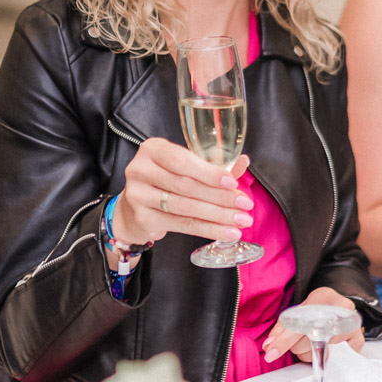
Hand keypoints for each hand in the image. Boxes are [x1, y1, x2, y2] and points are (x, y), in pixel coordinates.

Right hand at [111, 138, 254, 257]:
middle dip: (220, 197)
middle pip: (186, 185)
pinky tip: (226, 232)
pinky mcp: (143, 218)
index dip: (209, 173)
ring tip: (240, 220)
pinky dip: (208, 229)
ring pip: (185, 207)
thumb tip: (243, 161)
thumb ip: (213, 164)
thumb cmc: (166, 180)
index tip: (233, 183)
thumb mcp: (186, 166)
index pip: (182, 161)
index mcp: (153, 149)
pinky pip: (182, 225)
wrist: (136, 207)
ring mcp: (138, 195)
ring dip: (218, 215)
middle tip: (245, 204)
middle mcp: (141, 169)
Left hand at [261, 287, 364, 362]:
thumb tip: (269, 347)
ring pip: (320, 353)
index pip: (301, 322)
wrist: (338, 306)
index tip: (271, 352)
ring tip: (312, 340)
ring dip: (309, 353)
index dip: (284, 340)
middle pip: (310, 341)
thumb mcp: (298, 311)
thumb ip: (282, 328)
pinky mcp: (357, 341)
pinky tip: (324, 346)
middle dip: (298, 346)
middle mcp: (343, 310)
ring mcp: (353, 326)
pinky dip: (323, 356)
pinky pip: (332, 358)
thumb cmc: (317, 309)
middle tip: (300, 338)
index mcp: (325, 296)